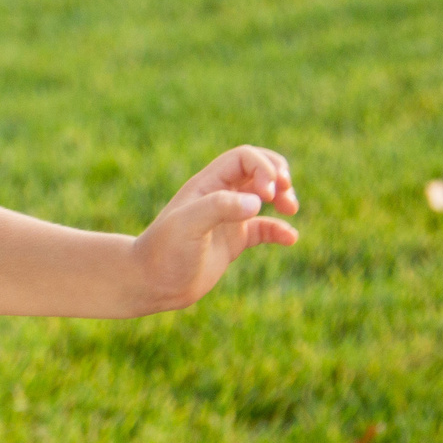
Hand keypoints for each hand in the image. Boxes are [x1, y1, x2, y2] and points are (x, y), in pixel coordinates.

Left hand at [130, 145, 298, 311]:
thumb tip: (258, 201)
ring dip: (282, 196)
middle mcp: (219, 196)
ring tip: (290, 208)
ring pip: (263, 196)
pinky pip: (264, 229)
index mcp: (207, 184)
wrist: (151, 283)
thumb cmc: (164, 251)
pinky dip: (280, 230)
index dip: (263, 168)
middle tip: (285, 193)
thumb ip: (220, 208)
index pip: (244, 158)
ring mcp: (227, 218)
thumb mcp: (188, 224)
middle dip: (277, 174)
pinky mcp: (234, 241)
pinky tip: (291, 238)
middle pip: (257, 168)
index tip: (267, 195)